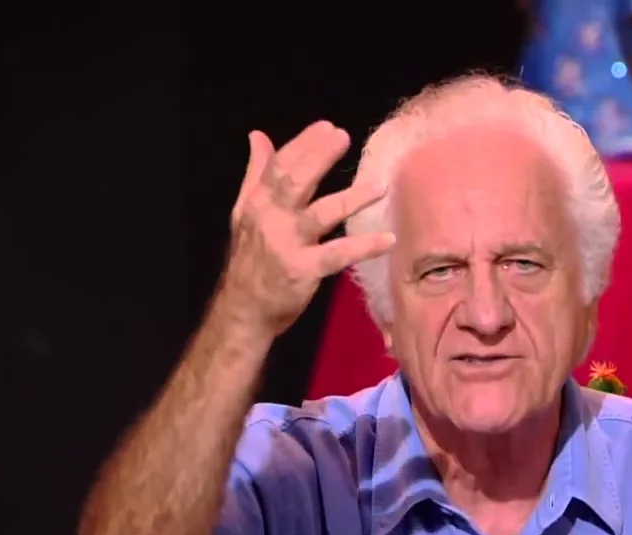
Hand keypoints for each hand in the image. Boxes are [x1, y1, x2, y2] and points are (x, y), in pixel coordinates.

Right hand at [221, 121, 392, 335]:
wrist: (244, 309)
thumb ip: (257, 174)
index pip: (280, 166)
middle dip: (319, 157)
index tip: (328, 127)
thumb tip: (258, 136)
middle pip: (296, 181)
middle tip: (343, 137)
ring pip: (321, 215)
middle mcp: (270, 218)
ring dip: (352, 199)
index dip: (304, 144)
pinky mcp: (303, 270)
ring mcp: (287, 244)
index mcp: (259, 202)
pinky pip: (337, 255)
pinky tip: (387, 239)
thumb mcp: (246, 212)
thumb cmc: (251, 259)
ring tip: (380, 185)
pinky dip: (363, 246)